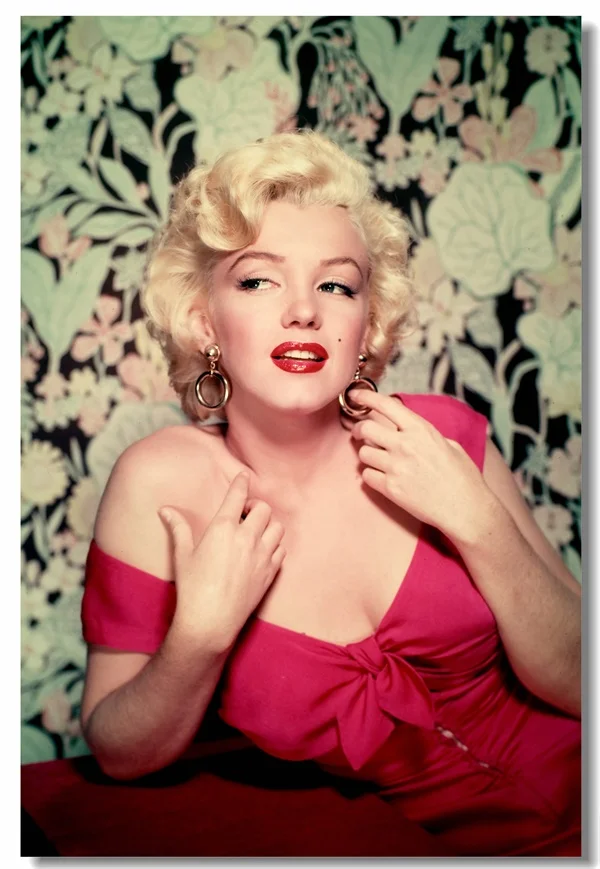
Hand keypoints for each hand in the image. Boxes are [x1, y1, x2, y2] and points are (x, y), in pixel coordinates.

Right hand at [158, 472, 285, 650]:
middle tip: (245, 515)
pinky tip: (263, 552)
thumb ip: (178, 528)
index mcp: (223, 528)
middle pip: (263, 509)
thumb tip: (165, 510)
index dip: (241, 482)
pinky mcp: (270, 573)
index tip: (243, 476)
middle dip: (255, 507)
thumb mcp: (182, 555)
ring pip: (277, 528)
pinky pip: (282, 550)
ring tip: (256, 533)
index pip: (237, 495)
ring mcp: (262, 555)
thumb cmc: (192, 589)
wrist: (210, 623)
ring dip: (268, 526)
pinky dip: (275, 546)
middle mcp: (246, 538)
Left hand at [349, 390, 489, 540]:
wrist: (466, 509)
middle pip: (366, 428)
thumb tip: (407, 430)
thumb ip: (424, 434)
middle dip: (359, 429)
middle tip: (360, 434)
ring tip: (378, 460)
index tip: (356, 395)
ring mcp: (396, 467)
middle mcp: (405, 445)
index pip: (386, 405)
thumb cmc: (463, 477)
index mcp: (421, 430)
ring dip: (367, 455)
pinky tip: (382, 477)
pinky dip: (371, 475)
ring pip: (363, 453)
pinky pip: (366, 476)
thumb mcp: (449, 444)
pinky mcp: (390, 489)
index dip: (366, 396)